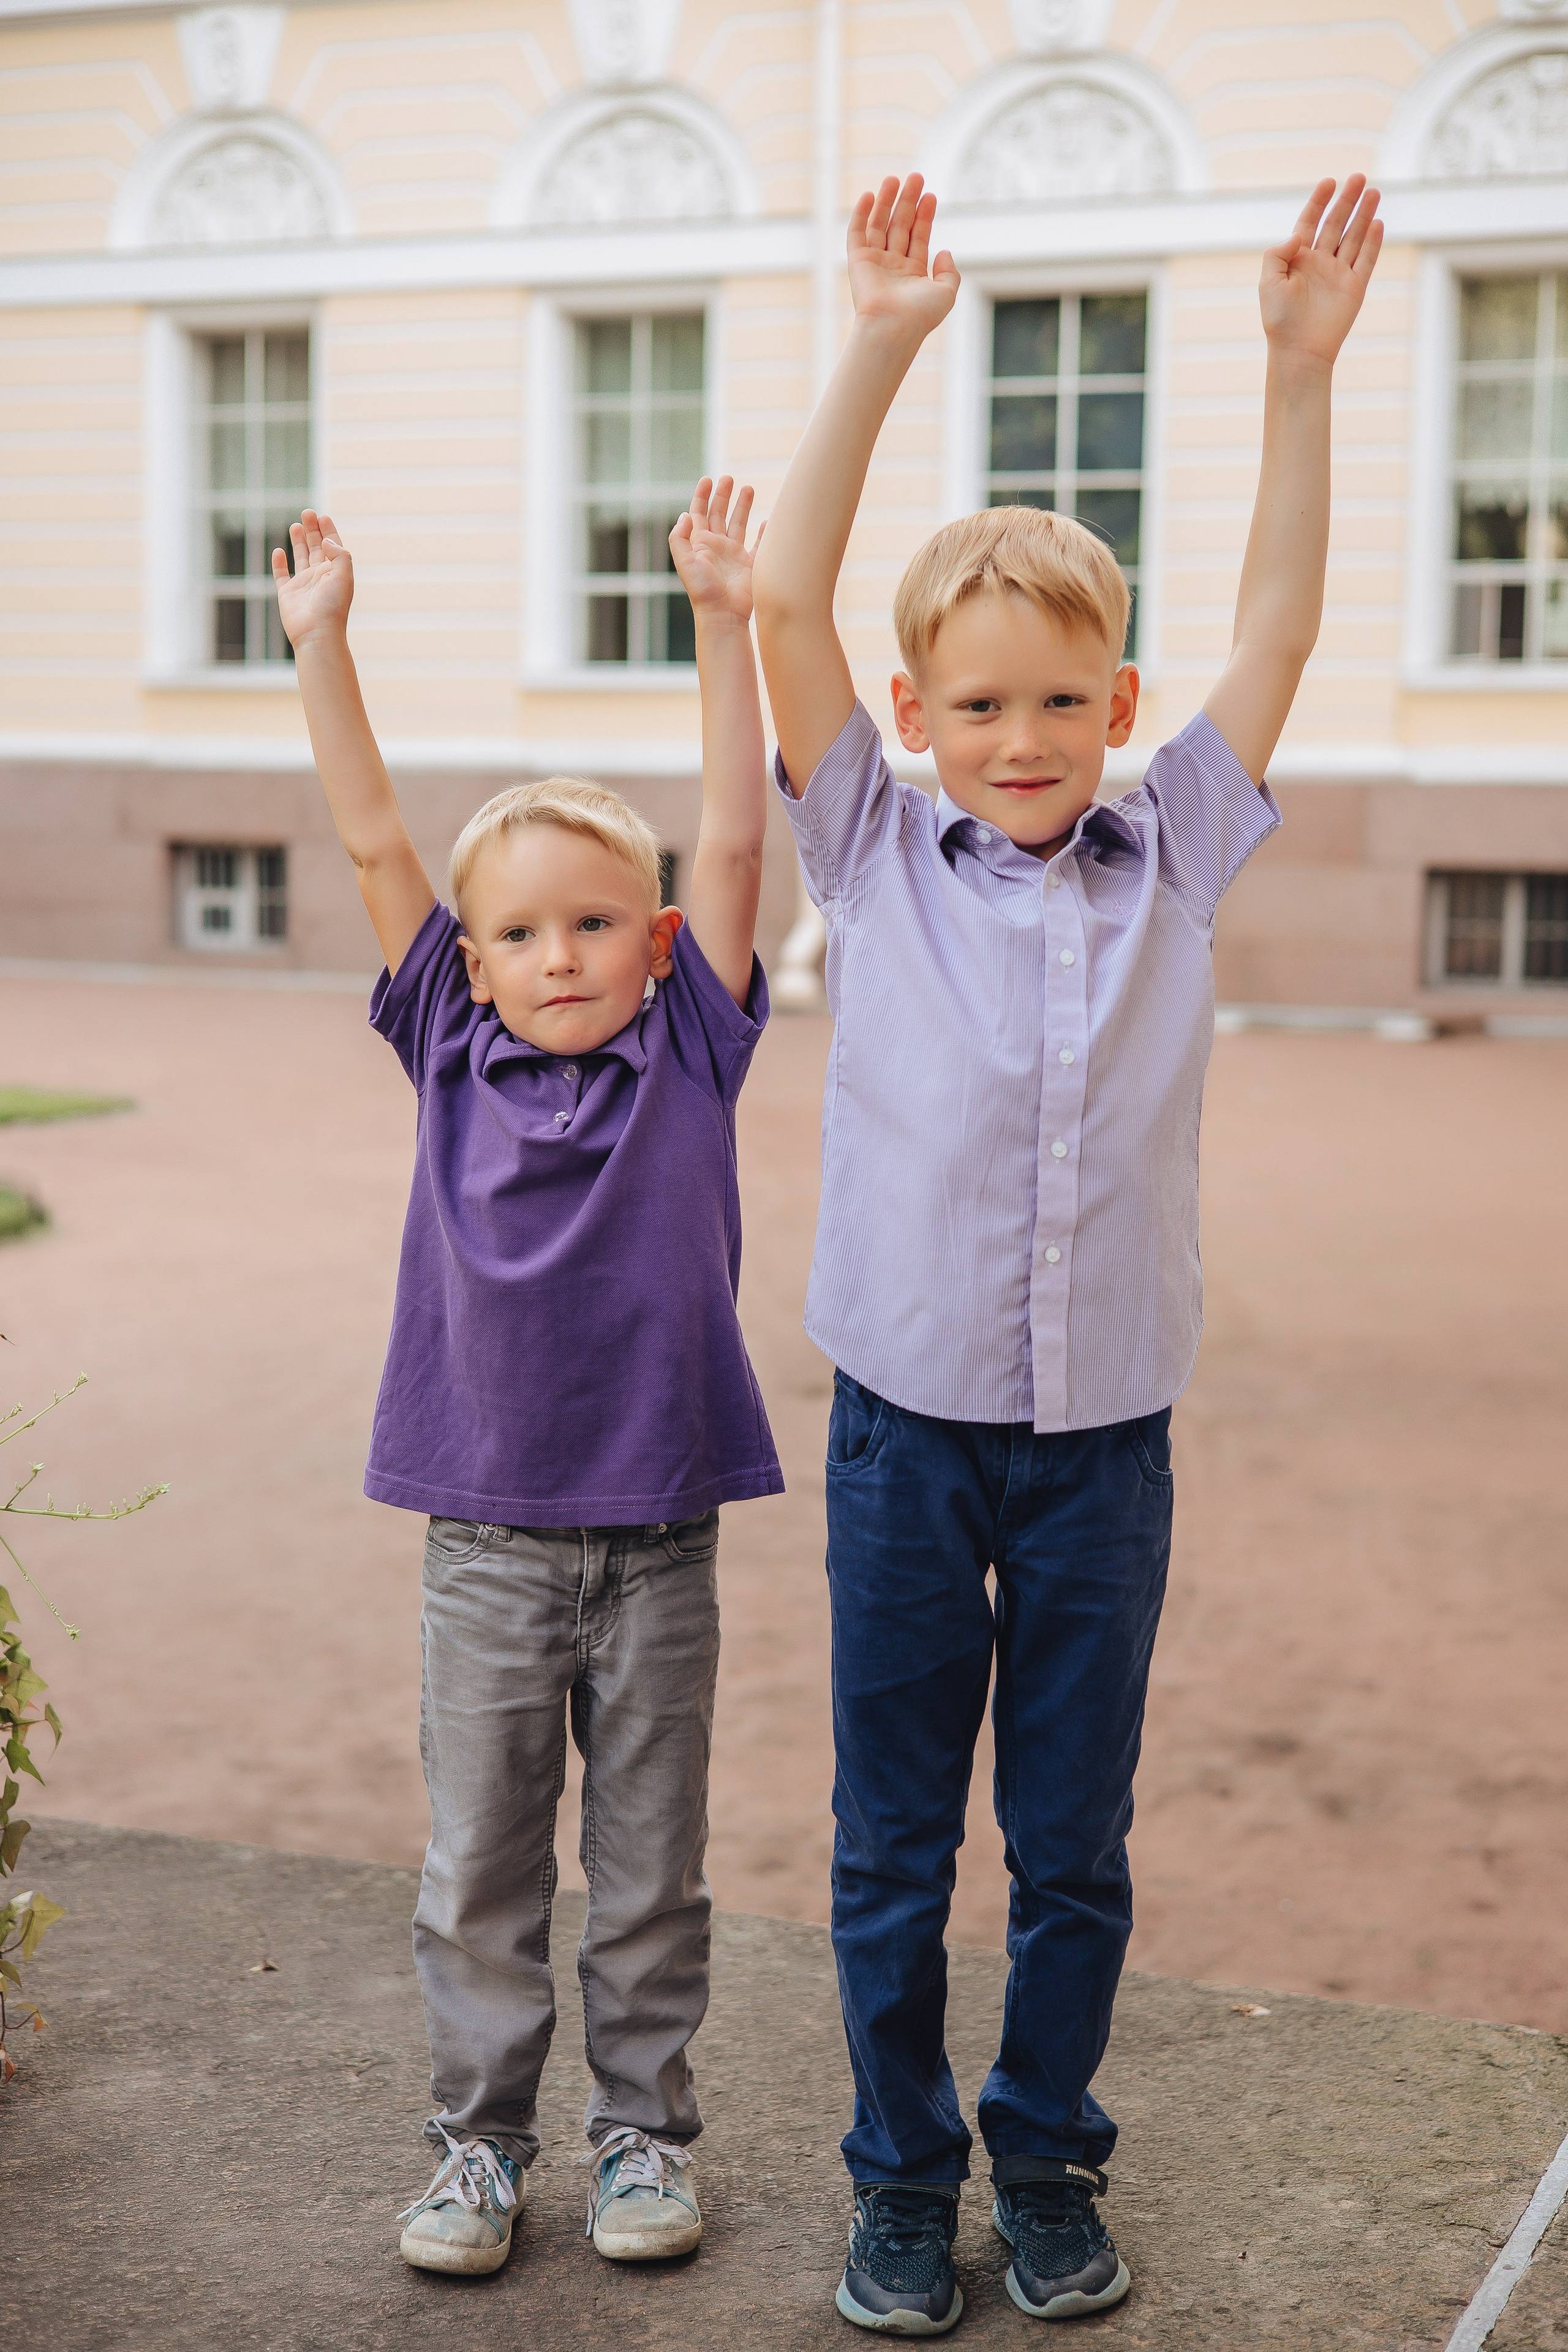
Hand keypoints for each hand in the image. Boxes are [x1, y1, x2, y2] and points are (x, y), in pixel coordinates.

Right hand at [271, 508, 352, 652]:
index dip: (329, 531)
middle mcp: (320, 577)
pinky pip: (281, 575)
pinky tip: (279, 550)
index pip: (333, 547)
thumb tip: (326, 540)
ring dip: (298, 541)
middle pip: (316, 548)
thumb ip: (339, 554)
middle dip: (312, 530)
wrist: (317, 634)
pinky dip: (279, 563)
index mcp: (335, 573)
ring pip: (300, 557)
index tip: (323, 516)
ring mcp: (303, 585)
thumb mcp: (344, 577)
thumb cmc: (333, 607)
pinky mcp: (287, 594)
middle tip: (307, 513)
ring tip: (296, 525)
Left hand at [669, 476, 760, 623]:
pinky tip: (767, 520)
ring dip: (742, 506)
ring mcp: (734, 555)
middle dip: (723, 495)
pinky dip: (763, 532)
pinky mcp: (750, 565)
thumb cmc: (703, 590)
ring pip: (739, 524)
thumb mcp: (685, 562)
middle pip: (719, 514)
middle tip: (729, 478)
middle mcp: (717, 547)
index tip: (708, 479)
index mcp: (700, 543)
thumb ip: (680, 537)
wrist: (723, 614)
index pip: (699, 513)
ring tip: (748, 488)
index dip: (702, 495)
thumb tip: (685, 514)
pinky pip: (758, 544)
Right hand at [846, 173, 959, 343]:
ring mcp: (875, 263)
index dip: (925, 216)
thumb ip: (950, 273)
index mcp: (913, 274)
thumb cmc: (919, 316)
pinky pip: (857, 233)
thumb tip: (945, 252)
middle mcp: (893, 267)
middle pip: (900, 226)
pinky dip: (861, 214)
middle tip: (916, 176)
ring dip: (887, 201)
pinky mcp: (858, 262)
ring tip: (895, 178)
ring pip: (880, 225)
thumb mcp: (946, 294)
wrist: (892, 327)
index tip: (931, 195)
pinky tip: (870, 195)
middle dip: (908, 201)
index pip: (919, 237)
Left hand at [1260, 176, 1382, 368]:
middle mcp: (1320, 262)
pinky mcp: (1354, 288)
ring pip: (1354, 237)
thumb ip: (1277, 254)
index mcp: (1298, 259)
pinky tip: (1377, 223)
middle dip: (1347, 200)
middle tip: (1359, 177)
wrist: (1299, 351)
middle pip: (1336, 224)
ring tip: (1373, 192)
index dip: (1319, 201)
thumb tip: (1297, 236)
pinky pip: (1366, 260)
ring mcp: (1338, 274)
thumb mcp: (1268, 283)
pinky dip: (1372, 242)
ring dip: (1363, 214)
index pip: (1310, 222)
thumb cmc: (1279, 320)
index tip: (1329, 182)